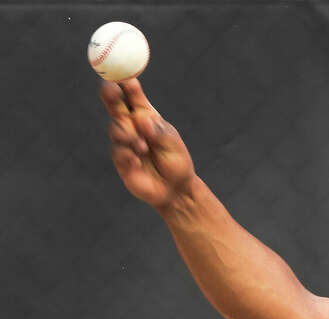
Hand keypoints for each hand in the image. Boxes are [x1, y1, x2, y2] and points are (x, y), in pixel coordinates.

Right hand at [100, 78, 195, 210]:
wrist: (175, 190)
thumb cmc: (176, 162)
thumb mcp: (173, 144)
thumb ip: (159, 132)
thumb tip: (143, 119)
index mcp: (146, 116)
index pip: (133, 96)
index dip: (127, 84)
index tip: (125, 77)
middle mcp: (131, 125)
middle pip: (115, 105)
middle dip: (110, 94)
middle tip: (110, 89)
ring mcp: (123, 141)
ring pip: (115, 128)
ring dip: (127, 134)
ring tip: (143, 147)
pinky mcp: (120, 158)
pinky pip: (118, 151)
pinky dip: (128, 154)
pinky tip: (137, 161)